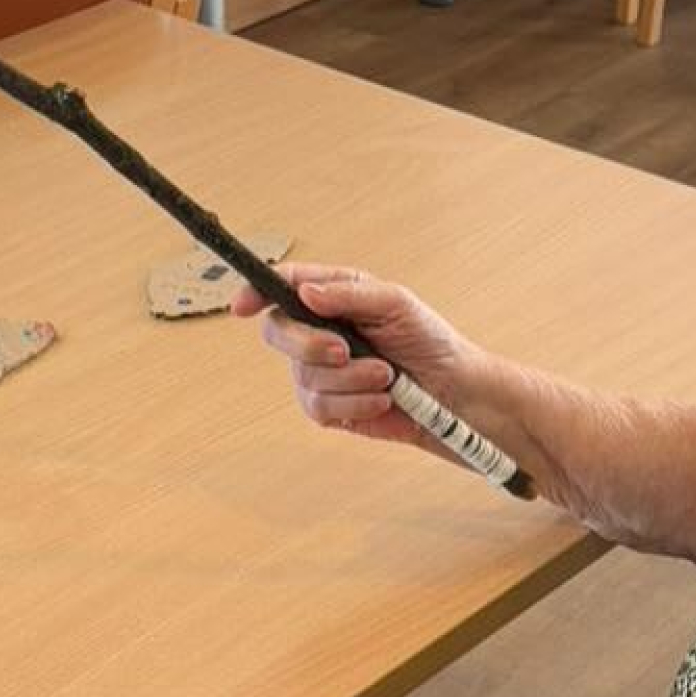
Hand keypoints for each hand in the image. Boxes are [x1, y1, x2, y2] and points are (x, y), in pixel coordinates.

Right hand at [232, 262, 473, 457]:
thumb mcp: (396, 303)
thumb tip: (305, 293)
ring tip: (386, 376)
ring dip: (350, 378)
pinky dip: (355, 403)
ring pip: (303, 375)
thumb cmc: (428, 340)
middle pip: (277, 332)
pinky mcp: (330, 409)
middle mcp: (319, 332)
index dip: (256, 292)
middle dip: (309, 344)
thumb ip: (349, 294)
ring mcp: (320, 372)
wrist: (452, 393)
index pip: (283, 288)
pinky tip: (381, 398)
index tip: (243, 304)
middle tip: (344, 349)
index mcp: (332, 297)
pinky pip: (320, 406)